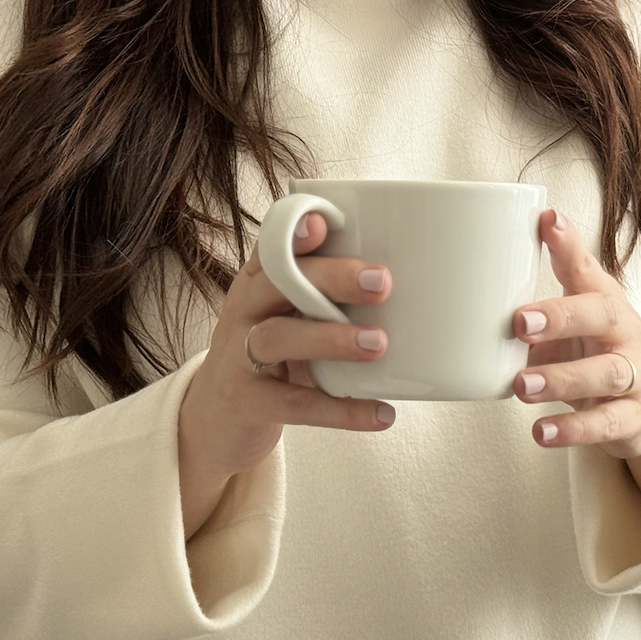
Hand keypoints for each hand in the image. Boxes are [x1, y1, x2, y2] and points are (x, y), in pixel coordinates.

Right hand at [177, 211, 395, 537]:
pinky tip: (380, 413)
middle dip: (331, 277)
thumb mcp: (291, 314)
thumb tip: (423, 278)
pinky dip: (341, 411)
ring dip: (332, 337)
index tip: (325, 222)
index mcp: (259, 280)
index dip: (294, 230)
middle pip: (277, 281)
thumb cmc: (274, 354)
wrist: (217, 418)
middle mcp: (244, 309)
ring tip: (379, 344)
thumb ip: (331, 292)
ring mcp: (239, 355)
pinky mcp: (247, 401)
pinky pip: (294, 404)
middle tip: (383, 281)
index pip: (271, 243)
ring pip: (279, 337)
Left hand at [512, 209, 640, 514]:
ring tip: (522, 386)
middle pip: (602, 316)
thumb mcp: (569, 324)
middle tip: (520, 321)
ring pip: (606, 372)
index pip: (587, 268)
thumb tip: (471, 291)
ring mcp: (634, 376)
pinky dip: (573, 429)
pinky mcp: (633, 418)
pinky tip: (542, 432)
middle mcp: (624, 333)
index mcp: (604, 301)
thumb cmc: (595, 351)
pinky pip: (606, 424)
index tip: (547, 222)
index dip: (568, 245)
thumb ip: (531, 308)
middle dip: (562, 317)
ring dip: (562, 378)